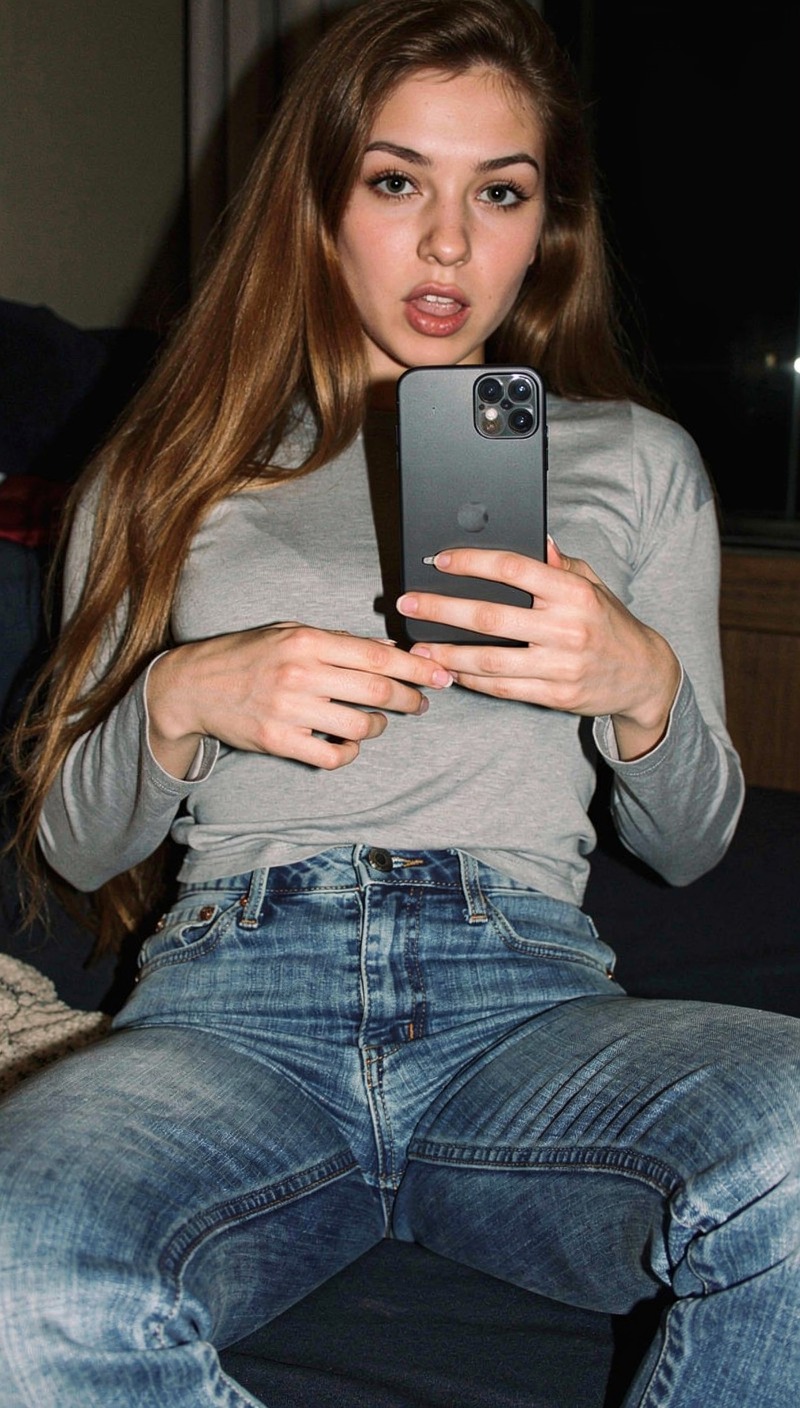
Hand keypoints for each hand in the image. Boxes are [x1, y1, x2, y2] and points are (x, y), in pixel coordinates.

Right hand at [146, 623, 453, 776]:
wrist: (192, 686)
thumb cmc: (246, 655)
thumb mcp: (290, 633)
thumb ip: (339, 641)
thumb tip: (390, 649)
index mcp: (307, 640)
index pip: (377, 655)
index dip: (417, 667)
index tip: (442, 675)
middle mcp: (300, 672)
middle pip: (377, 690)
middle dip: (410, 698)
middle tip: (422, 702)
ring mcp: (289, 709)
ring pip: (359, 726)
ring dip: (378, 727)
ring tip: (377, 722)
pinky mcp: (278, 740)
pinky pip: (332, 756)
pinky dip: (349, 753)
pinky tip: (346, 744)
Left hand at [397, 539, 680, 759]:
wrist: (644, 676)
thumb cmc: (609, 624)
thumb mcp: (592, 586)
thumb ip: (560, 566)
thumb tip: (537, 539)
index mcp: (573, 593)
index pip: (514, 569)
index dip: (473, 562)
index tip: (441, 561)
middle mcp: (567, 628)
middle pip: (491, 617)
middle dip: (442, 609)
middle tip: (408, 603)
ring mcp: (560, 666)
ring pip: (490, 660)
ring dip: (447, 653)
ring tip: (418, 645)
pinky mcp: (555, 696)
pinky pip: (503, 688)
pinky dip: (471, 680)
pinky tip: (449, 670)